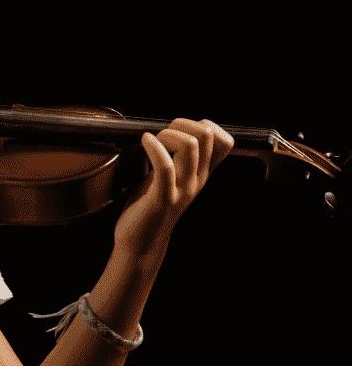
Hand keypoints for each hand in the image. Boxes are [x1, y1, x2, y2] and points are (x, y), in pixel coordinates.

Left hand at [113, 118, 233, 258]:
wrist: (140, 240)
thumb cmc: (150, 204)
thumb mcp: (172, 177)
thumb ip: (177, 158)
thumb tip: (174, 129)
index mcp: (201, 173)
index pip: (225, 141)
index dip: (206, 125)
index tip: (182, 131)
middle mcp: (197, 180)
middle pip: (206, 135)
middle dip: (181, 124)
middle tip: (162, 135)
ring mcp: (183, 189)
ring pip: (189, 145)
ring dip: (167, 134)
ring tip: (152, 141)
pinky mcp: (163, 198)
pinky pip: (165, 166)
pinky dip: (153, 146)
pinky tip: (144, 142)